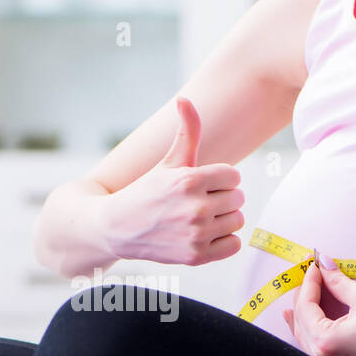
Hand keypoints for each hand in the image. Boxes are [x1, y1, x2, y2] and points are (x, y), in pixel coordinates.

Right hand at [99, 97, 244, 265]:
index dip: (219, 179)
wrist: (118, 228)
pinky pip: (234, 245)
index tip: (201, 184)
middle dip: (222, 198)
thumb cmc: (147, 191)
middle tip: (198, 202)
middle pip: (238, 198)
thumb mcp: (168, 162)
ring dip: (224, 219)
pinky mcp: (197, 256)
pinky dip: (224, 241)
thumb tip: (184, 98)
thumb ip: (186, 131)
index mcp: (190, 180)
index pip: (234, 176)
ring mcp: (196, 234)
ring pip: (238, 221)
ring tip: (201, 218)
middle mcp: (195, 208)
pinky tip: (204, 235)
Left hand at [282, 254, 355, 355]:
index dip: (309, 282)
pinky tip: (309, 324)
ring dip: (302, 316)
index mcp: (325, 341)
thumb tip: (324, 264)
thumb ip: (338, 281)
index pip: (306, 306)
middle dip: (303, 297)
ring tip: (297, 298)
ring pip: (305, 338)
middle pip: (301, 322)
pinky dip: (311, 332)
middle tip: (309, 276)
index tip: (314, 265)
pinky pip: (317, 348)